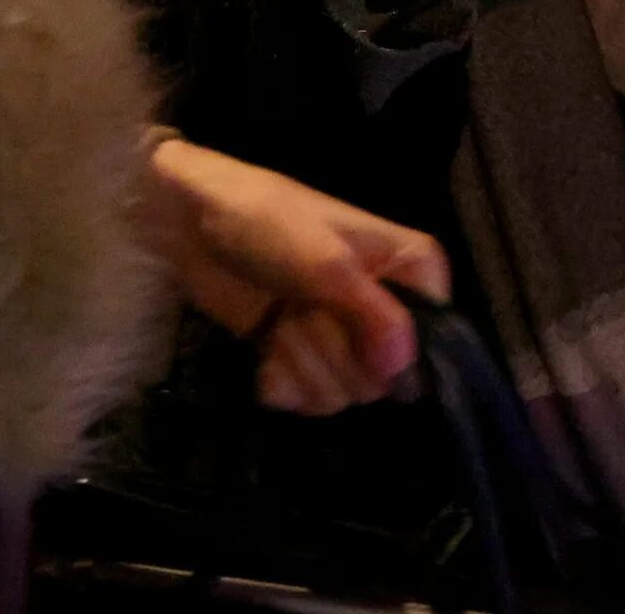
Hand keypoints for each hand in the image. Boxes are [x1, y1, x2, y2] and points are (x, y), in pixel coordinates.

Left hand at [145, 136, 450, 415]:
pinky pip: (309, 402)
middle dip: (332, 354)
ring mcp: (342, 337)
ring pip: (343, 395)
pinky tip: (264, 348)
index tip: (352, 324)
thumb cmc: (266, 223)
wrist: (191, 224)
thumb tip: (401, 370)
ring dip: (301, 363)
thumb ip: (373, 315)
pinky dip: (280, 380)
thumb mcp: (326, 261)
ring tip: (280, 319)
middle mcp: (385, 309)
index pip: (433, 340)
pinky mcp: (303, 358)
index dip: (391, 348)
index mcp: (410, 271)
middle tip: (303, 310)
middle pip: (383, 380)